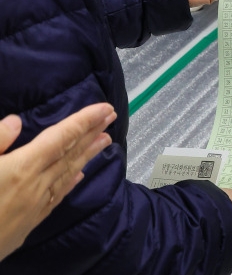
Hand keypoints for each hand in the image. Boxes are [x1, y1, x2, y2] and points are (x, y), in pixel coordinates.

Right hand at [0, 103, 115, 261]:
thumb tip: (16, 122)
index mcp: (22, 168)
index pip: (62, 138)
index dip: (85, 121)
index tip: (106, 109)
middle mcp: (35, 187)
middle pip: (70, 154)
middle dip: (92, 133)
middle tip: (112, 117)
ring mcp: (33, 208)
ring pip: (67, 175)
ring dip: (88, 155)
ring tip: (105, 141)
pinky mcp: (26, 226)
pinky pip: (56, 197)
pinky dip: (70, 183)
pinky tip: (79, 176)